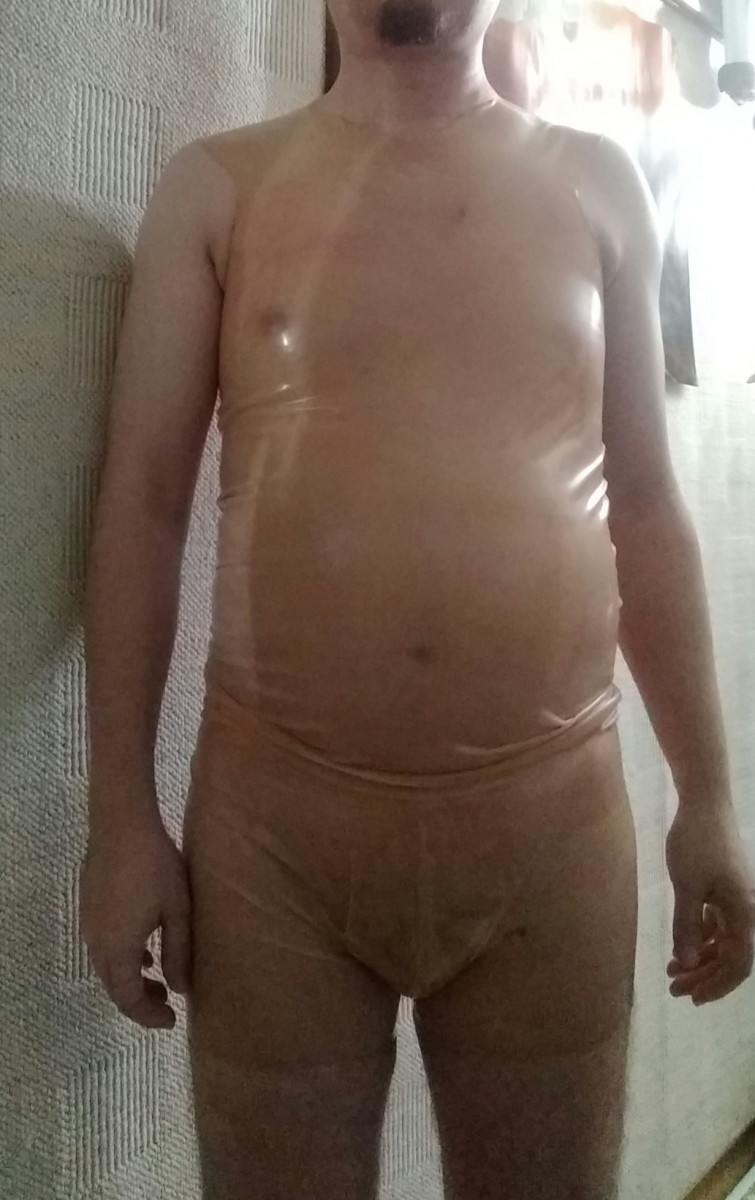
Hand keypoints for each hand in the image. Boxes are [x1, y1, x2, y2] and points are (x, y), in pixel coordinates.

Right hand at [80, 810, 191, 1028]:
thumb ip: (179, 953)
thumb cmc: (156, 866)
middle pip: (114, 987)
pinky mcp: (89, 907)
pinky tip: (144, 950)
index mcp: (119, 949)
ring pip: (107, 967)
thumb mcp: (177, 911)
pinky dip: (123, 958)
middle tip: (167, 1005)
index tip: (171, 1020)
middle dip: (140, 1001)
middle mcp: (97, 942)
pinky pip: (104, 947)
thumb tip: (180, 989)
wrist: (122, 824)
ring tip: (159, 981)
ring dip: (131, 979)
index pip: (129, 998)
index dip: (148, 1015)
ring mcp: (89, 924)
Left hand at [666, 799, 754, 1004]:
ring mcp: (737, 900)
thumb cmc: (696, 842)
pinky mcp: (726, 890)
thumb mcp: (687, 888)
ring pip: (723, 941)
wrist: (704, 803)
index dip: (717, 985)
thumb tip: (686, 964)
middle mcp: (748, 910)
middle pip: (731, 956)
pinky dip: (700, 938)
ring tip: (672, 971)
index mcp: (745, 913)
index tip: (693, 998)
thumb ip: (686, 927)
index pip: (738, 964)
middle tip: (674, 990)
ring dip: (700, 958)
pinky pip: (717, 924)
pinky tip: (680, 946)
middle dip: (704, 976)